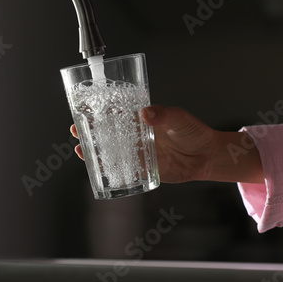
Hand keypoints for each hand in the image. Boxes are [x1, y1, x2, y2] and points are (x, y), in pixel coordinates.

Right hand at [70, 105, 263, 183]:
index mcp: (142, 120)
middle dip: (90, 132)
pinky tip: (98, 170)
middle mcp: (136, 136)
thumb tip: (146, 113)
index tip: (84, 110)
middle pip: (108, 133)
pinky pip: (123, 170)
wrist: (206, 156)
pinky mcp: (143, 169)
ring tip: (81, 151)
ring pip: (111, 152)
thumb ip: (164, 115)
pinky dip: (110, 170)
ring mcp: (138, 153)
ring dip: (95, 152)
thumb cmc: (193, 132)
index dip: (99, 112)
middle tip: (76, 130)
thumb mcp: (179, 118)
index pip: (116, 113)